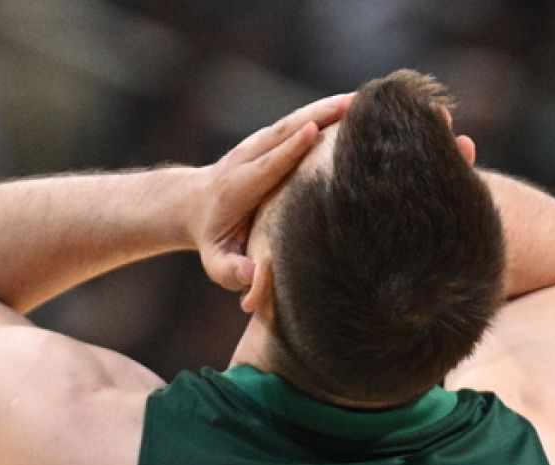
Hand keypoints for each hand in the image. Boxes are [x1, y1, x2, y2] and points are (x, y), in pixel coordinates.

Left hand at [189, 93, 351, 294]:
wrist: (192, 204)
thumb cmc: (213, 239)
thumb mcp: (216, 262)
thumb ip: (232, 271)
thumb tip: (255, 277)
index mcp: (237, 188)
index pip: (267, 166)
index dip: (290, 149)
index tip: (314, 131)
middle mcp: (246, 158)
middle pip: (284, 133)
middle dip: (317, 116)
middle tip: (352, 104)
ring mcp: (257, 144)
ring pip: (292, 121)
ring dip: (326, 107)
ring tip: (362, 97)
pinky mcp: (268, 139)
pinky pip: (297, 121)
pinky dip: (323, 110)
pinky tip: (352, 103)